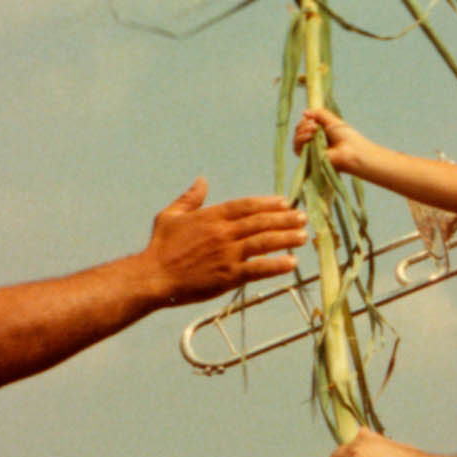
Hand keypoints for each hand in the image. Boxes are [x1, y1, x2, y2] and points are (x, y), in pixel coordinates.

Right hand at [142, 178, 309, 305]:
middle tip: (302, 217)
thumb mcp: (170, 215)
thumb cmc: (159, 247)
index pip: (246, 206)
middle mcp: (223, 233)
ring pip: (264, 242)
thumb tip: (202, 180)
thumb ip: (190, 198)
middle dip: (284, 219)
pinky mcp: (228, 276)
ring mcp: (227, 254)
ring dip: (286, 238)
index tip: (284, 202)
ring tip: (303, 236)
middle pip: (260, 222)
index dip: (267, 203)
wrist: (153, 277)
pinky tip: (291, 263)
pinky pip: (258, 269)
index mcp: (211, 216)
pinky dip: (276, 265)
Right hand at [292, 107, 374, 174]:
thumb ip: (318, 114)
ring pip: (296, 140)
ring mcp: (311, 151)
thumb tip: (304, 112)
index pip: (304, 126)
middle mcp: (314, 142)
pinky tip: (309, 136)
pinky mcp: (308, 159)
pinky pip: (296, 149)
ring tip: (313, 129)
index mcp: (319, 133)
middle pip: (298, 132)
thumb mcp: (331, 120)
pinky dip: (300, 139)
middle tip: (314, 125)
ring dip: (301, 131)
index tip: (312, 119)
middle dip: (303, 125)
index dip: (305, 121)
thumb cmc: (345, 135)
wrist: (351, 150)